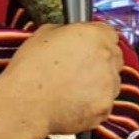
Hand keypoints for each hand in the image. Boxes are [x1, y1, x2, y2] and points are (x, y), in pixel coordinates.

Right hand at [0, 22, 121, 136]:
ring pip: (112, 82)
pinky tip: (73, 101)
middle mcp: (107, 59)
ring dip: (98, 83)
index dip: (97, 40)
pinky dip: (93, 103)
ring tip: (72, 87)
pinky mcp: (105, 107)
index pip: (109, 33)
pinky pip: (104, 103)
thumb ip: (67, 31)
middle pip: (114, 57)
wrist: (24, 103)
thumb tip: (71, 34)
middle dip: (100, 62)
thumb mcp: (44, 34)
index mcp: (95, 36)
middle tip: (79, 68)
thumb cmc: (30, 70)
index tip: (89, 47)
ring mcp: (109, 85)